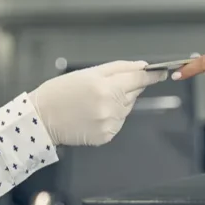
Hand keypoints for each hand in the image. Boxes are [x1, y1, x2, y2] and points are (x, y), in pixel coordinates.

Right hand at [29, 61, 163, 145]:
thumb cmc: (61, 91)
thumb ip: (119, 68)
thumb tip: (143, 67)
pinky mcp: (105, 136)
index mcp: (107, 87)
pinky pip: (117, 123)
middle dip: (125, 89)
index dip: (152, 76)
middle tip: (103, 87)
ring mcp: (109, 124)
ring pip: (125, 109)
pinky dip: (110, 117)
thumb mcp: (88, 73)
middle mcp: (111, 107)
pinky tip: (92, 114)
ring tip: (93, 102)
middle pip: (133, 94)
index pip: (139, 80)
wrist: (41, 118)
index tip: (162, 72)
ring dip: (117, 103)